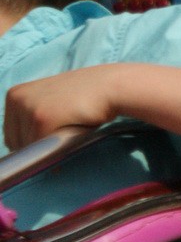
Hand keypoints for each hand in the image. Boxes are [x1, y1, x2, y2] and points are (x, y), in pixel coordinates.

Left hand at [4, 65, 122, 150]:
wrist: (108, 88)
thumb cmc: (85, 98)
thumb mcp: (50, 103)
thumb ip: (33, 120)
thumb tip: (28, 153)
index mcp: (14, 95)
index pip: (10, 136)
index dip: (30, 146)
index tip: (50, 142)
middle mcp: (16, 99)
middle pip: (16, 143)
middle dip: (39, 149)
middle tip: (63, 137)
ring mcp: (28, 108)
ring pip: (31, 148)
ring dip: (51, 150)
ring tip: (69, 133)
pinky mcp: (42, 119)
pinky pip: (44, 148)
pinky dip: (59, 152)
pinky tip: (73, 140)